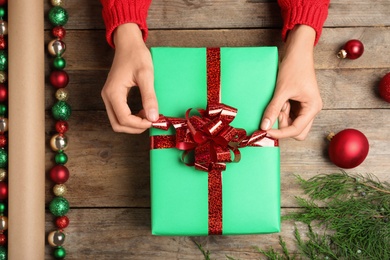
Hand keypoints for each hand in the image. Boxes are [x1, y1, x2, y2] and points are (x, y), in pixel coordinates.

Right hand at [101, 23, 158, 133]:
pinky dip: (130, 118)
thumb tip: (153, 118)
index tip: (154, 120)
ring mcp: (108, 97)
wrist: (128, 43)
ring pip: (117, 121)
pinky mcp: (112, 96)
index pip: (124, 119)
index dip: (140, 124)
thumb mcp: (146, 75)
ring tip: (148, 116)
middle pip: (117, 125)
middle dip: (135, 128)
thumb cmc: (137, 56)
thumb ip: (149, 97)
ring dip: (132, 124)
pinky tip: (142, 112)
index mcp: (113, 93)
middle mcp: (107, 97)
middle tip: (151, 121)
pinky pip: (119, 114)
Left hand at [261, 25, 321, 139]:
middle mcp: (311, 110)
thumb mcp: (281, 90)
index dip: (280, 133)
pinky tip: (279, 101)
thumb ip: (273, 110)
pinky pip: (289, 116)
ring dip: (282, 117)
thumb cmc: (294, 68)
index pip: (296, 130)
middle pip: (297, 131)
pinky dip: (281, 112)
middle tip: (274, 113)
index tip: (266, 132)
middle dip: (283, 126)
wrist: (297, 52)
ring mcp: (305, 108)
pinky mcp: (298, 104)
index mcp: (312, 108)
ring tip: (278, 102)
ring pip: (292, 124)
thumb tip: (264, 127)